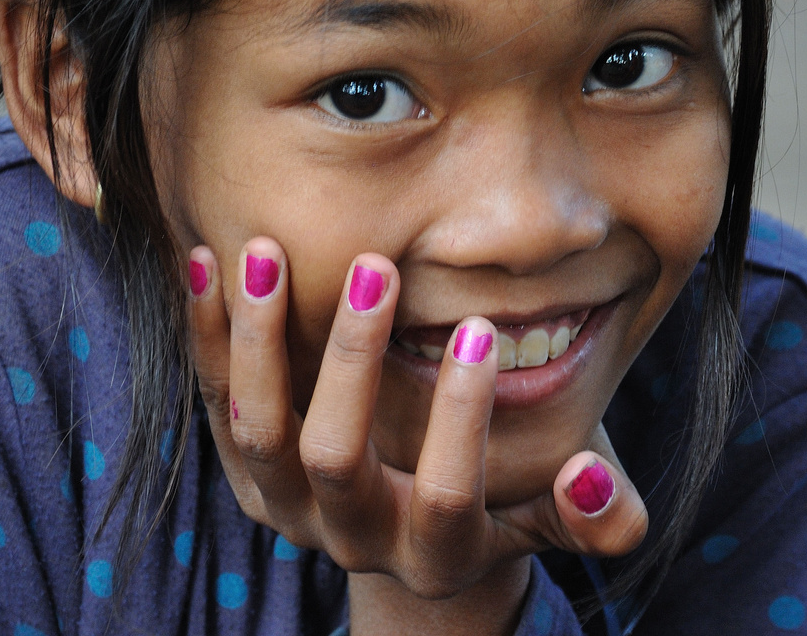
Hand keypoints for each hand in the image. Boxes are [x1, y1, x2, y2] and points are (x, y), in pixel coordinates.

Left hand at [188, 236, 648, 608]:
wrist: (413, 540)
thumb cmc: (500, 503)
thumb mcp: (552, 518)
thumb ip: (598, 514)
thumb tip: (591, 479)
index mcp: (434, 553)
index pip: (445, 496)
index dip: (461, 420)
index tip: (477, 330)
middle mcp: (351, 536)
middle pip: (334, 457)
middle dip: (351, 360)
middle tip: (374, 269)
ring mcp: (288, 508)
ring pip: (258, 430)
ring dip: (259, 340)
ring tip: (267, 252)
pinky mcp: (247, 473)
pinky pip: (213, 402)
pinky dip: (208, 333)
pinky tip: (208, 261)